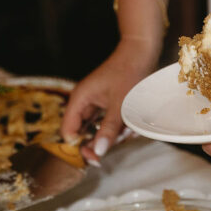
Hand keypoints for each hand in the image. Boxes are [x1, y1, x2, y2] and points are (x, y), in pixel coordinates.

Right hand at [60, 37, 156, 162]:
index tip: (95, 158)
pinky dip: (120, 126)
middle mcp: (84, 102)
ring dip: (114, 133)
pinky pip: (109, 122)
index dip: (78, 146)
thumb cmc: (129, 73)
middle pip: (83, 133)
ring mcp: (96, 103)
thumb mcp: (119, 105)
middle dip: (101, 140)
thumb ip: (108, 129)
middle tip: (117, 141)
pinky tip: (132, 124)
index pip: (68, 131)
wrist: (141, 52)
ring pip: (99, 129)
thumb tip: (97, 153)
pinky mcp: (107, 104)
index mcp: (80, 99)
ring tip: (129, 128)